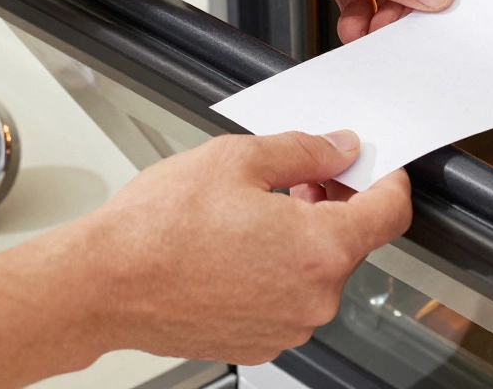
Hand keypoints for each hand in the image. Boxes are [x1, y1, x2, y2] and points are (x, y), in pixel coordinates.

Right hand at [75, 130, 410, 364]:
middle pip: (354, 242)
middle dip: (337, 204)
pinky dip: (278, 270)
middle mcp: (314, 298)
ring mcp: (288, 327)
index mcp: (321, 249)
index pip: (391, 212)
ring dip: (304, 239)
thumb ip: (306, 151)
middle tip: (304, 178)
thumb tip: (339, 149)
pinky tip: (241, 247)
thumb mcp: (238, 159)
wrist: (102, 285)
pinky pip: (290, 298)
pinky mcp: (262, 342)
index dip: (387, 179)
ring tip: (257, 211)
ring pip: (319, 271)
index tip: (376, 167)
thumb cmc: (157, 229)